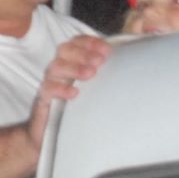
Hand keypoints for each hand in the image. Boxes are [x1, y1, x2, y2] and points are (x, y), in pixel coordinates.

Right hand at [0, 35, 111, 177]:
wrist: (48, 135)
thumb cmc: (76, 110)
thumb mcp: (93, 90)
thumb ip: (108, 75)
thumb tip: (133, 61)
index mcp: (71, 63)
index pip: (76, 42)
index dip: (89, 42)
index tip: (107, 49)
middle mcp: (59, 70)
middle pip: (64, 50)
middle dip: (83, 52)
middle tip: (100, 61)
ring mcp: (50, 84)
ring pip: (56, 67)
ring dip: (74, 67)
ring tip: (91, 74)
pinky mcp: (44, 100)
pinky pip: (47, 89)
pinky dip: (60, 88)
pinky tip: (74, 93)